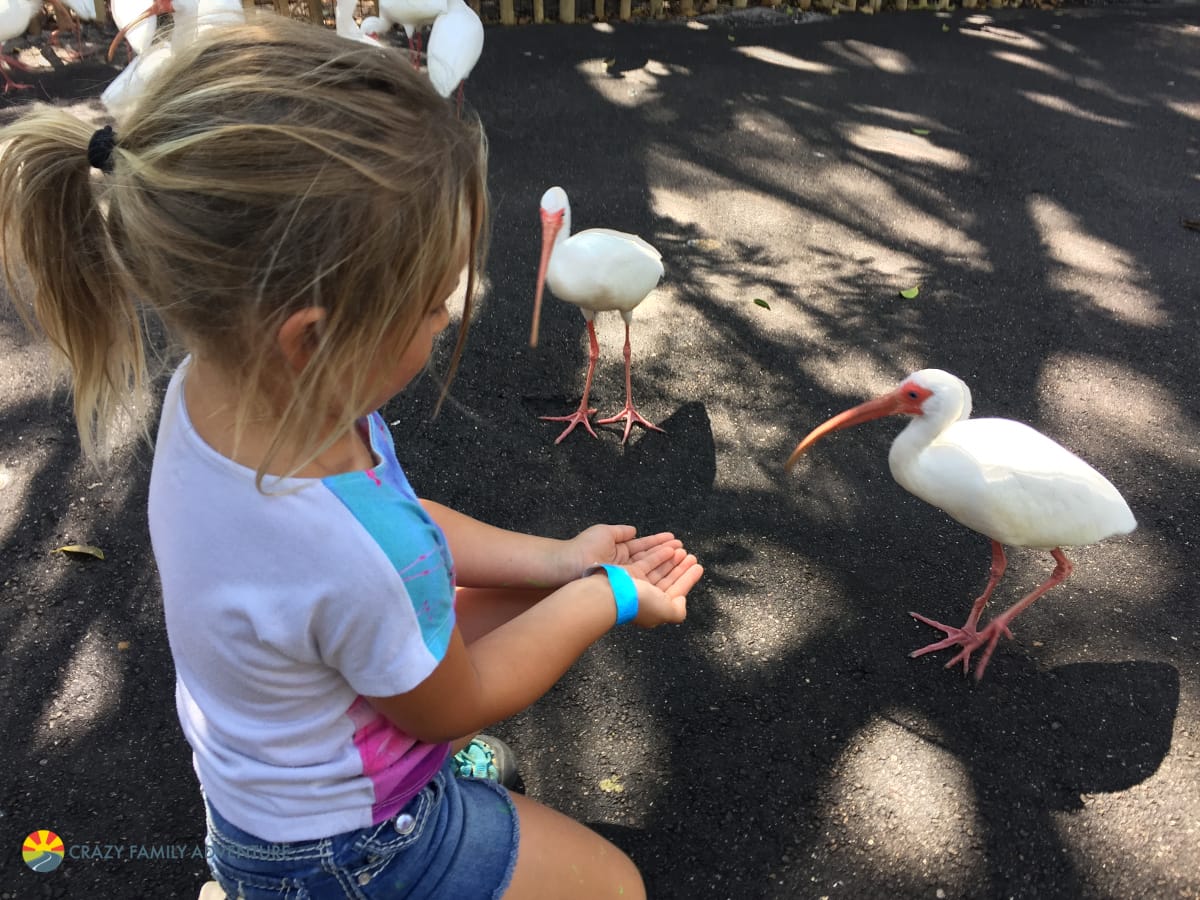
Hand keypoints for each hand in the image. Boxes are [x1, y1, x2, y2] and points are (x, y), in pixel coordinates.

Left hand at [565, 524, 680, 579]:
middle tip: (685, 550)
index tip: (674, 538)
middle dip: (668, 553)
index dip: (659, 542)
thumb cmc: (584, 548)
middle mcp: (625, 565)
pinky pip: (647, 579)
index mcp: (618, 551)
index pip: (643, 546)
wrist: (568, 568)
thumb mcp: (603, 533)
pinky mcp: (627, 587)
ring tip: (684, 556)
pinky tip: (673, 568)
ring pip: (652, 569)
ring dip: (668, 562)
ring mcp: (626, 577)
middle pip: (651, 558)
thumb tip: (634, 530)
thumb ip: (620, 532)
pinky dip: (661, 573)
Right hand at [627, 546, 702, 628]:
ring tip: (683, 550)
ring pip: (659, 569)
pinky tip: (669, 549)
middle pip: (669, 579)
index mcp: (656, 608)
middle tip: (692, 557)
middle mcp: (647, 597)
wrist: (613, 593)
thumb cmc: (639, 603)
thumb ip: (678, 611)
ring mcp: (638, 584)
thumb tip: (682, 601)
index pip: (677, 591)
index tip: (698, 568)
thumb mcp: (666, 612)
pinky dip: (659, 555)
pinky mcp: (629, 572)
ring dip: (672, 560)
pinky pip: (648, 561)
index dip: (688, 579)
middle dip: (681, 568)